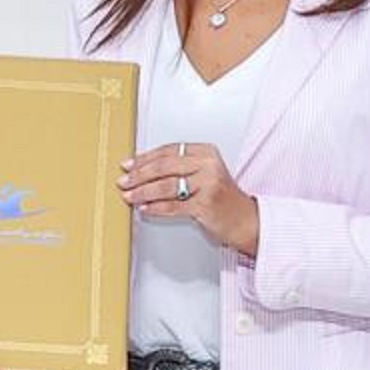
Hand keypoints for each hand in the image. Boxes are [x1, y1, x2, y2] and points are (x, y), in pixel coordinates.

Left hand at [119, 141, 259, 255]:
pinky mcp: (205, 205)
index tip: (128, 165)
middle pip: (164, 166)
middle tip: (123, 181)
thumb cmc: (221, 197)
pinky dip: (155, 207)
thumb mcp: (203, 173)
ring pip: (165, 186)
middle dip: (139, 175)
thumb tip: (142, 168)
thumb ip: (179, 167)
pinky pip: (172, 206)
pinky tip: (144, 208)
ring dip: (143, 192)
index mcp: (205, 152)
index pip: (168, 150)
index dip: (144, 158)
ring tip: (129, 196)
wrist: (245, 219)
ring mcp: (207, 184)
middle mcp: (207, 165)